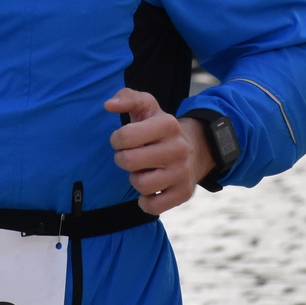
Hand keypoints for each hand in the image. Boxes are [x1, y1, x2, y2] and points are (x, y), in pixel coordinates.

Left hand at [106, 88, 213, 215]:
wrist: (197, 149)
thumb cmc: (160, 129)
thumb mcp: (148, 107)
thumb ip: (127, 98)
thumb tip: (108, 105)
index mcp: (167, 124)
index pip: (125, 136)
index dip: (117, 140)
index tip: (123, 140)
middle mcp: (178, 148)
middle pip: (128, 161)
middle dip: (123, 159)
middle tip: (130, 156)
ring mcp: (182, 172)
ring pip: (141, 184)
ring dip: (135, 179)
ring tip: (142, 171)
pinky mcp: (184, 193)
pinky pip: (153, 206)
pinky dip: (145, 201)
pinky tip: (149, 190)